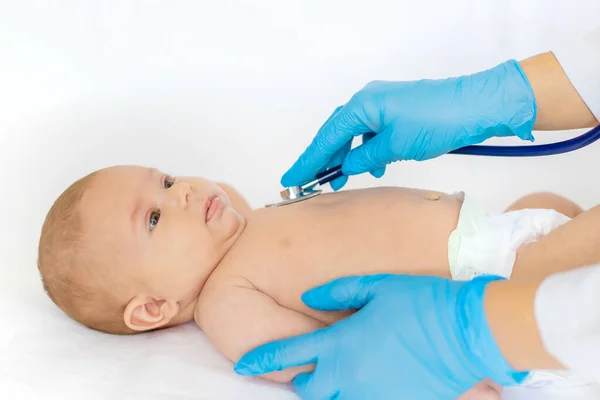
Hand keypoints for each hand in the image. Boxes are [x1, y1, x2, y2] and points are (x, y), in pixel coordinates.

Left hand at [234, 274, 528, 398]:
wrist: (467, 332)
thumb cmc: (421, 304)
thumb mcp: (376, 287)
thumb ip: (337, 292)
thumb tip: (309, 297)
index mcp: (342, 345)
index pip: (289, 354)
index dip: (263, 359)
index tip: (244, 363)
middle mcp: (352, 376)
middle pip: (310, 388)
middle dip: (303, 378)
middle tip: (310, 363)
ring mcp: (374, 395)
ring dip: (329, 390)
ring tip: (338, 375)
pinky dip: (357, 394)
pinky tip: (369, 380)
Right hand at [282, 59, 535, 189]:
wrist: (476, 106)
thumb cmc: (437, 120)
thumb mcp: (394, 146)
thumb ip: (365, 157)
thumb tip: (347, 167)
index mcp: (362, 105)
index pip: (327, 137)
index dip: (308, 160)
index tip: (292, 177)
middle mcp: (368, 101)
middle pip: (336, 134)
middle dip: (324, 159)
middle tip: (311, 183)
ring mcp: (383, 105)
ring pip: (353, 134)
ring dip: (346, 157)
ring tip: (340, 181)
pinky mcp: (397, 112)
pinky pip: (371, 133)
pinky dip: (366, 151)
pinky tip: (372, 168)